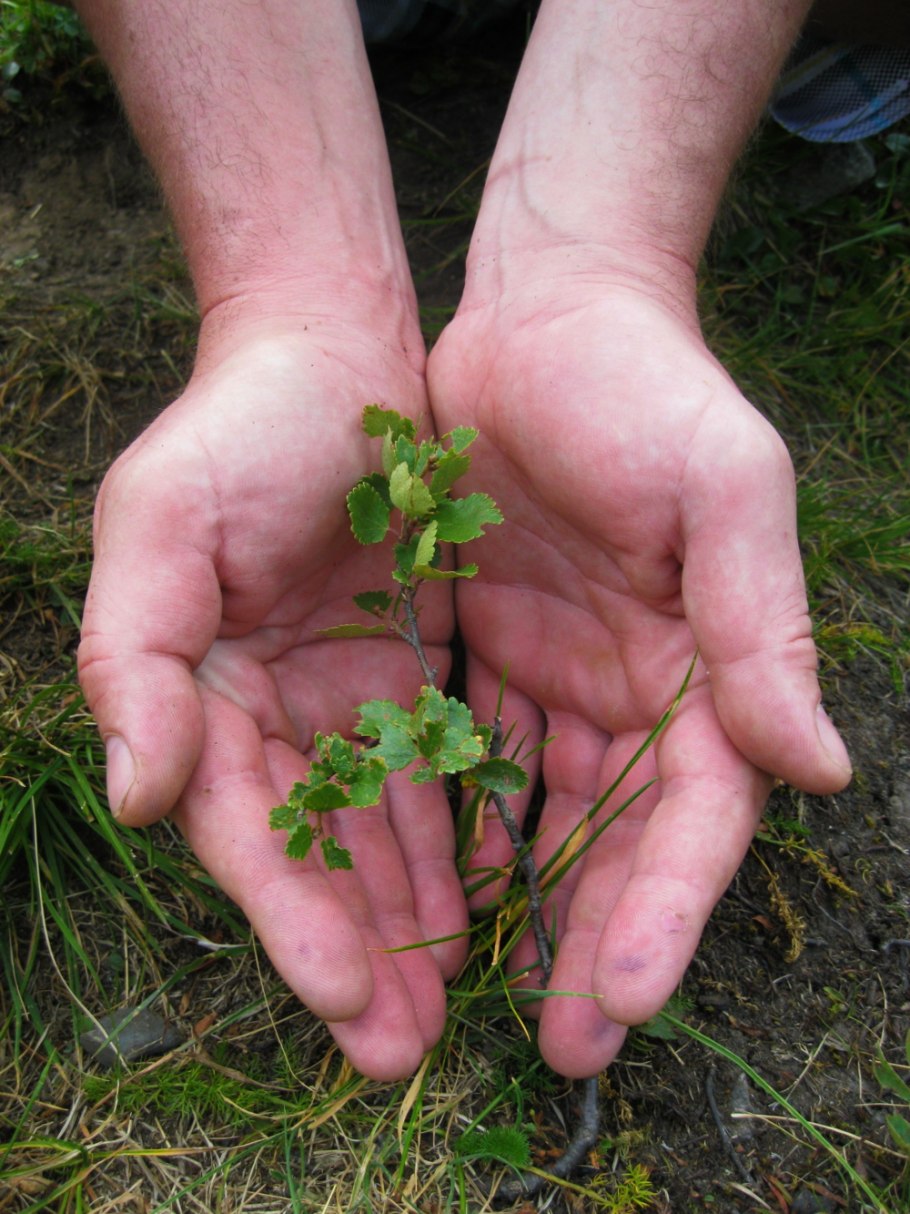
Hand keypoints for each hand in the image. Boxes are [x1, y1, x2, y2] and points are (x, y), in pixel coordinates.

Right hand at [78, 312, 466, 1079]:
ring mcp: (348, 696)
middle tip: (409, 1047)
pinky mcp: (416, 669)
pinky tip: (502, 891)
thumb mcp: (161, 525)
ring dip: (420, 912)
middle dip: (360, 949)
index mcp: (201, 694)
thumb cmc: (237, 429)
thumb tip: (136, 794)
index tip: (351, 998)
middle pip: (317, 854)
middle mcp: (272, 713)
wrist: (332, 350)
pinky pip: (446, 766)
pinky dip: (468, 829)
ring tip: (464, 998)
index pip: (246, 831)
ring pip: (387, 827)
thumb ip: (135, 659)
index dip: (291, 918)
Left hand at [428, 283, 851, 1077]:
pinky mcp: (490, 649)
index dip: (666, 906)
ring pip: (550, 814)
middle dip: (599, 938)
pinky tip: (437, 887)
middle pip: (624, 837)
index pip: (698, 813)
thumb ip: (761, 629)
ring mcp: (562, 673)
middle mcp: (642, 686)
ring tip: (485, 996)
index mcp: (709, 664)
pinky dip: (465, 823)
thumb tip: (823, 769)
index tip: (624, 996)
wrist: (546, 312)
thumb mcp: (721, 490)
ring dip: (529, 904)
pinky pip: (477, 756)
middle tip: (565, 1047)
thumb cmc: (645, 388)